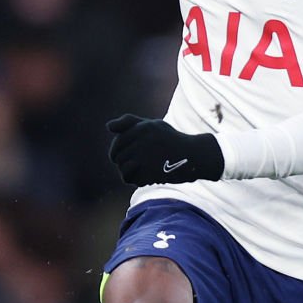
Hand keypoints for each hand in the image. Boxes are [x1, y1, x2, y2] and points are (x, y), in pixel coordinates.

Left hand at [106, 114, 223, 184]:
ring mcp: (146, 157)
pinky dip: (137, 180)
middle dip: (123, 162)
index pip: (118, 143)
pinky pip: (132, 179)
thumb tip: (108, 126)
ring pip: (123, 168)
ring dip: (129, 172)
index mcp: (143, 128)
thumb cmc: (171, 140)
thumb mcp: (153, 125)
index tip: (128, 155)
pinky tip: (147, 176)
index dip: (118, 151)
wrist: (194, 156)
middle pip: (118, 157)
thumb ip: (129, 122)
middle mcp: (143, 140)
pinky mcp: (150, 172)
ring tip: (141, 171)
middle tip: (136, 164)